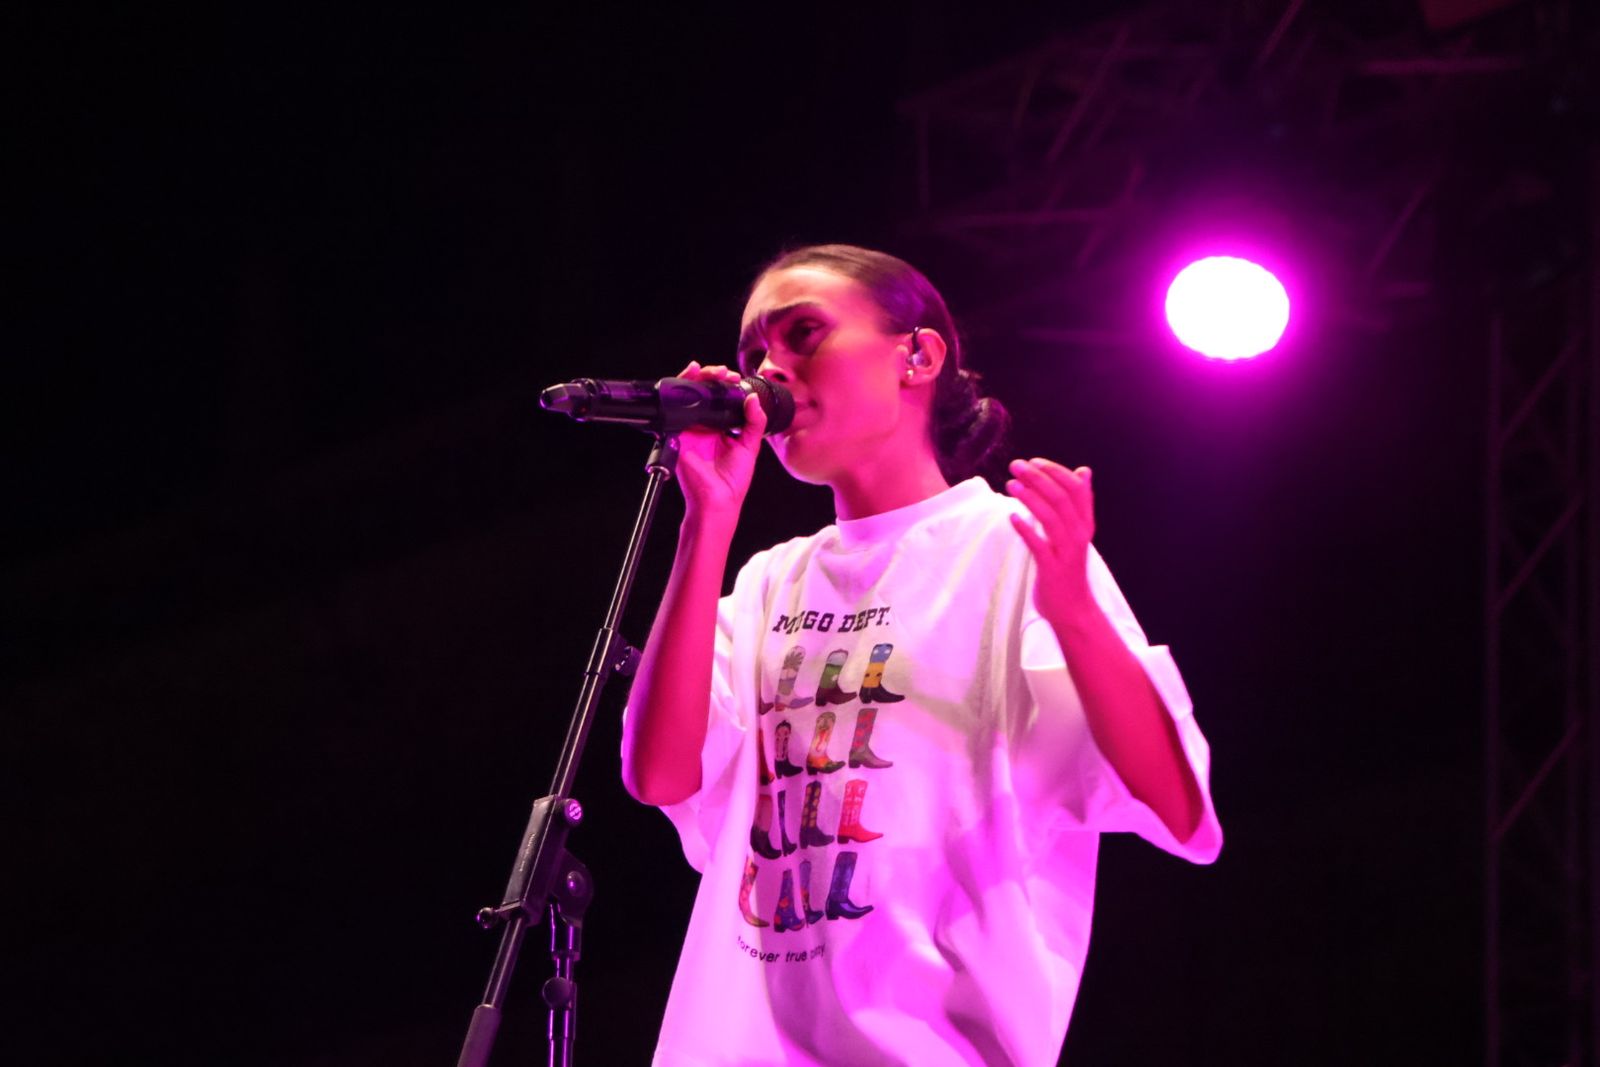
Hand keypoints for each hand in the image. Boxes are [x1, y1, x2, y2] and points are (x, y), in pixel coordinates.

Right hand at [672, 361, 765, 523]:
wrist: (719, 500)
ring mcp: (688, 430)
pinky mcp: (678, 435)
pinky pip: (675, 409)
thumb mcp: (750, 446)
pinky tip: (690, 379)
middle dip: (710, 376)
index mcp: (719, 428)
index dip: (724, 384)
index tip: (736, 378)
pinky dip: (679, 392)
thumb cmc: (733, 481)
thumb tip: (753, 399)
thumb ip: (754, 422)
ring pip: (686, 396)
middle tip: (724, 373)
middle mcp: (702, 427)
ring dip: (696, 378)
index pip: (718, 399)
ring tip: (710, 371)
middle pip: (701, 393)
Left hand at [1005, 457, 1096, 626]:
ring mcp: (1066, 552)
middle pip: (1062, 499)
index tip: (1034, 461)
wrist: (1074, 610)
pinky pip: (1039, 546)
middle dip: (1038, 478)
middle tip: (1016, 465)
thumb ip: (1079, 504)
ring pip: (1051, 518)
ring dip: (1030, 498)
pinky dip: (1026, 529)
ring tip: (1011, 484)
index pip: (1076, 489)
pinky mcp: (1052, 569)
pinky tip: (1012, 517)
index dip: (1056, 471)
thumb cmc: (1070, 567)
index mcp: (1085, 524)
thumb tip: (1084, 470)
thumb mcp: (1078, 533)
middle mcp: (1079, 535)